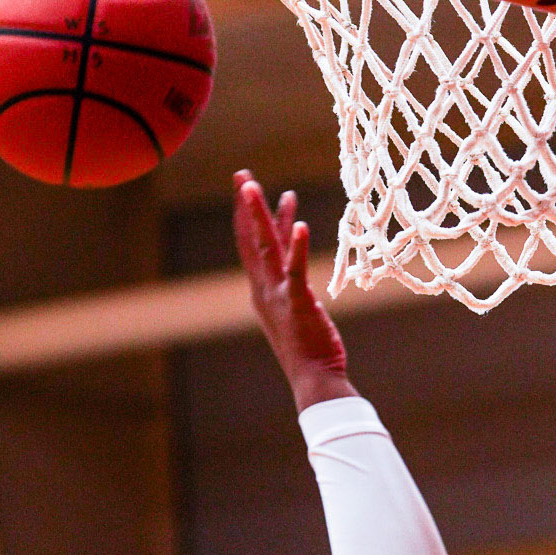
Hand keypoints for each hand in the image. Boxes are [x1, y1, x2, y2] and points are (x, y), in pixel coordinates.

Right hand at [232, 171, 353, 411]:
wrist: (313, 379)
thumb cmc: (309, 350)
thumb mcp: (293, 313)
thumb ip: (290, 290)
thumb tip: (294, 277)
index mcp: (262, 291)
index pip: (250, 246)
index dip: (247, 217)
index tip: (247, 190)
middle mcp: (264, 290)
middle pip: (250, 240)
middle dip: (246, 206)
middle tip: (242, 175)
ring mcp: (279, 295)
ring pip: (265, 248)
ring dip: (260, 215)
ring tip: (255, 187)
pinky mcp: (299, 302)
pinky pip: (296, 270)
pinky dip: (298, 246)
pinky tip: (302, 225)